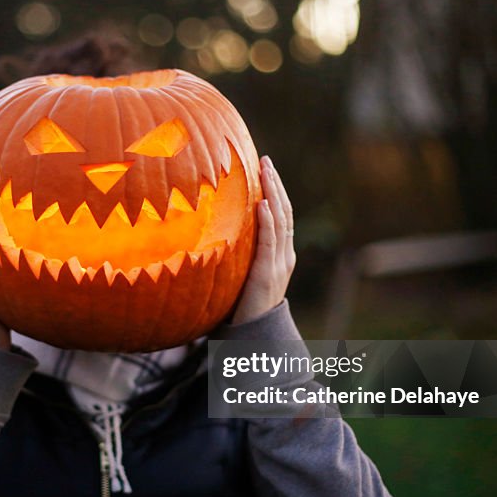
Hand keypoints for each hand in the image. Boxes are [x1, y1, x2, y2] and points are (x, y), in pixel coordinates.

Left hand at [231, 156, 295, 324]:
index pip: (281, 215)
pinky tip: (264, 203)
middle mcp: (284, 255)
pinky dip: (269, 221)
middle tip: (265, 160)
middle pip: (284, 211)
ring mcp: (279, 263)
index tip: (265, 168)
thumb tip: (211, 236)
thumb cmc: (241, 308)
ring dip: (273, 193)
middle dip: (275, 184)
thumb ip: (235, 256)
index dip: (275, 191)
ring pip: (281, 221)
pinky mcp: (268, 273)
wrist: (253, 336)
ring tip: (266, 171)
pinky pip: (271, 242)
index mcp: (279, 254)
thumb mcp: (240, 275)